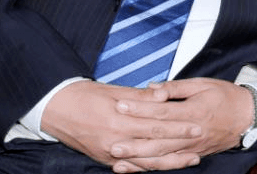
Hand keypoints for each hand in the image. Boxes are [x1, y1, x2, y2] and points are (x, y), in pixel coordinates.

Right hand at [41, 80, 201, 170]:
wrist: (55, 109)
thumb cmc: (83, 95)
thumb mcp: (112, 91)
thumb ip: (139, 97)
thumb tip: (162, 96)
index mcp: (119, 119)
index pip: (155, 124)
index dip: (178, 125)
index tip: (196, 122)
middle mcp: (116, 140)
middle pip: (155, 144)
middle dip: (180, 143)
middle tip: (200, 139)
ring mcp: (110, 154)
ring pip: (146, 162)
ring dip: (170, 162)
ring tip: (190, 159)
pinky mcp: (105, 160)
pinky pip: (131, 168)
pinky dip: (149, 169)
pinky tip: (164, 168)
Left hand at [111, 78, 253, 171]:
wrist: (248, 116)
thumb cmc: (225, 96)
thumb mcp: (202, 83)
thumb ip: (176, 87)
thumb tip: (152, 88)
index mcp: (193, 111)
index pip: (161, 111)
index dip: (140, 108)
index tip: (120, 105)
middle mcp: (192, 133)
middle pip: (159, 139)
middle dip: (134, 141)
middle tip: (112, 141)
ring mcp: (193, 148)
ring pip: (163, 157)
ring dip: (140, 160)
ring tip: (118, 159)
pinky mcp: (193, 156)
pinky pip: (171, 164)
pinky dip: (153, 168)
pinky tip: (137, 168)